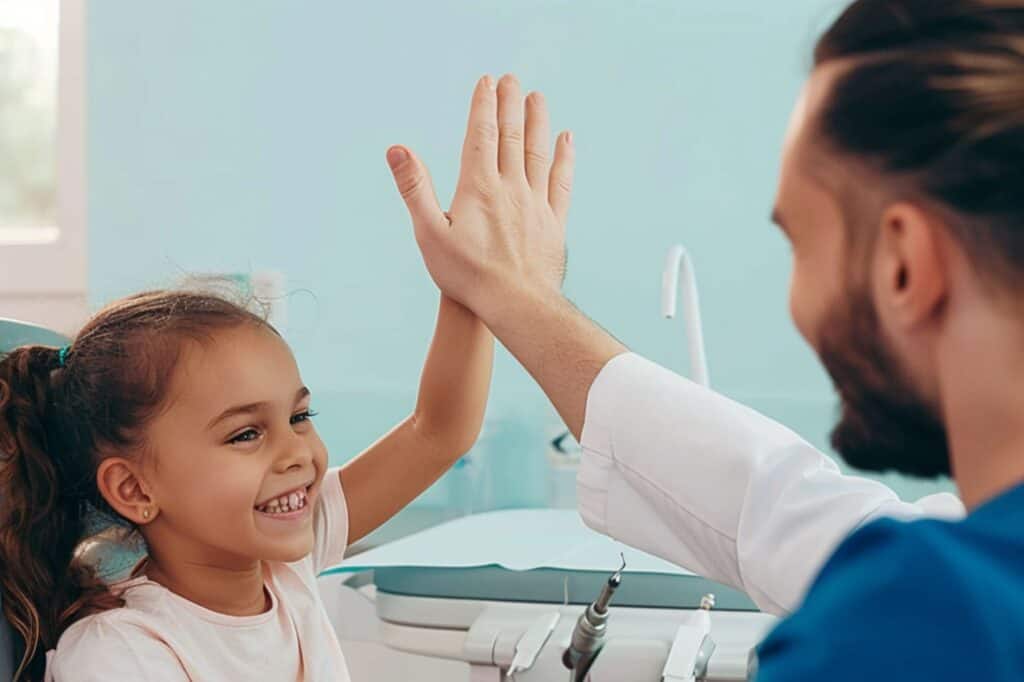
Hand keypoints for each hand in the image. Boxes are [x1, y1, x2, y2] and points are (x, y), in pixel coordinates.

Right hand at [386, 74, 574, 321]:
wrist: (517, 305)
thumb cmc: (467, 276)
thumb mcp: (429, 233)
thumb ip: (415, 188)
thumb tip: (397, 150)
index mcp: (479, 187)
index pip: (481, 135)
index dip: (483, 106)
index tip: (486, 82)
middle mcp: (511, 188)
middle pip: (512, 136)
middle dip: (510, 104)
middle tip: (511, 80)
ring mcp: (536, 203)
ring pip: (538, 153)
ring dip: (537, 122)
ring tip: (537, 98)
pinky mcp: (553, 222)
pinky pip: (561, 182)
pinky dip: (563, 158)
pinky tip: (567, 141)